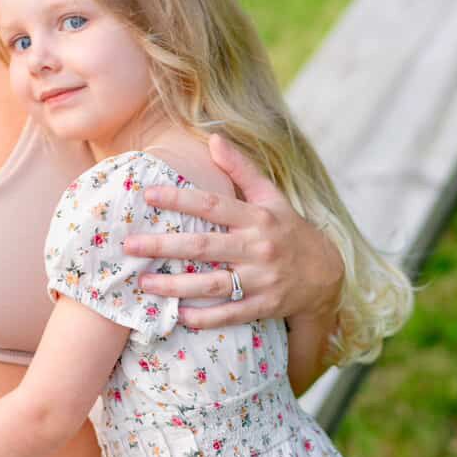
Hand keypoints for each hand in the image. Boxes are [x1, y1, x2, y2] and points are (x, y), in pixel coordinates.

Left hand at [124, 133, 343, 328]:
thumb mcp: (271, 196)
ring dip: (175, 286)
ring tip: (144, 283)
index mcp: (257, 218)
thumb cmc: (288, 230)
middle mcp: (258, 248)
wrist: (326, 274)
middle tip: (130, 245)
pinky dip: (204, 318)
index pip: (213, 205)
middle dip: (164, 246)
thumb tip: (214, 138)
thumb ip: (241, 169)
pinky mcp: (264, 306)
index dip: (180, 199)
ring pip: (212, 284)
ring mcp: (261, 280)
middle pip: (204, 247)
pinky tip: (178, 315)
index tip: (148, 195)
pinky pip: (230, 314)